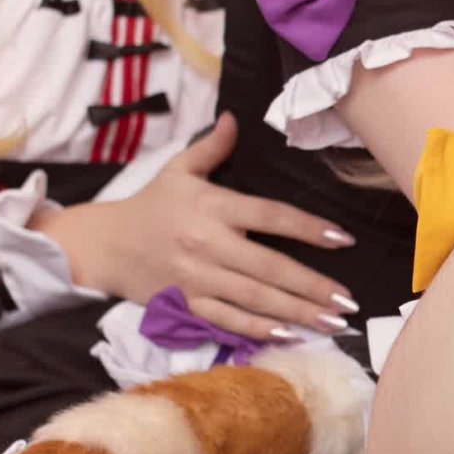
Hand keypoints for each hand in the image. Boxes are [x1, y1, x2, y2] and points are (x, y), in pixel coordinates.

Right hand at [40, 116, 356, 342]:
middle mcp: (207, 244)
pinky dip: (259, 330)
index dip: (308, 228)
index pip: (270, 216)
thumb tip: (235, 118)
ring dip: (297, 312)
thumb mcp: (177, 170)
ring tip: (333, 322)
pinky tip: (291, 335)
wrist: (105, 245)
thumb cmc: (149, 206)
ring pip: (255, 298)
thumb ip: (211, 147)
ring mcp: (197, 279)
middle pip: (269, 266)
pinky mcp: (186, 305)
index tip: (343, 239)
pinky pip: (228, 320)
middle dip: (312, 285)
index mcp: (211, 206)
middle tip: (348, 300)